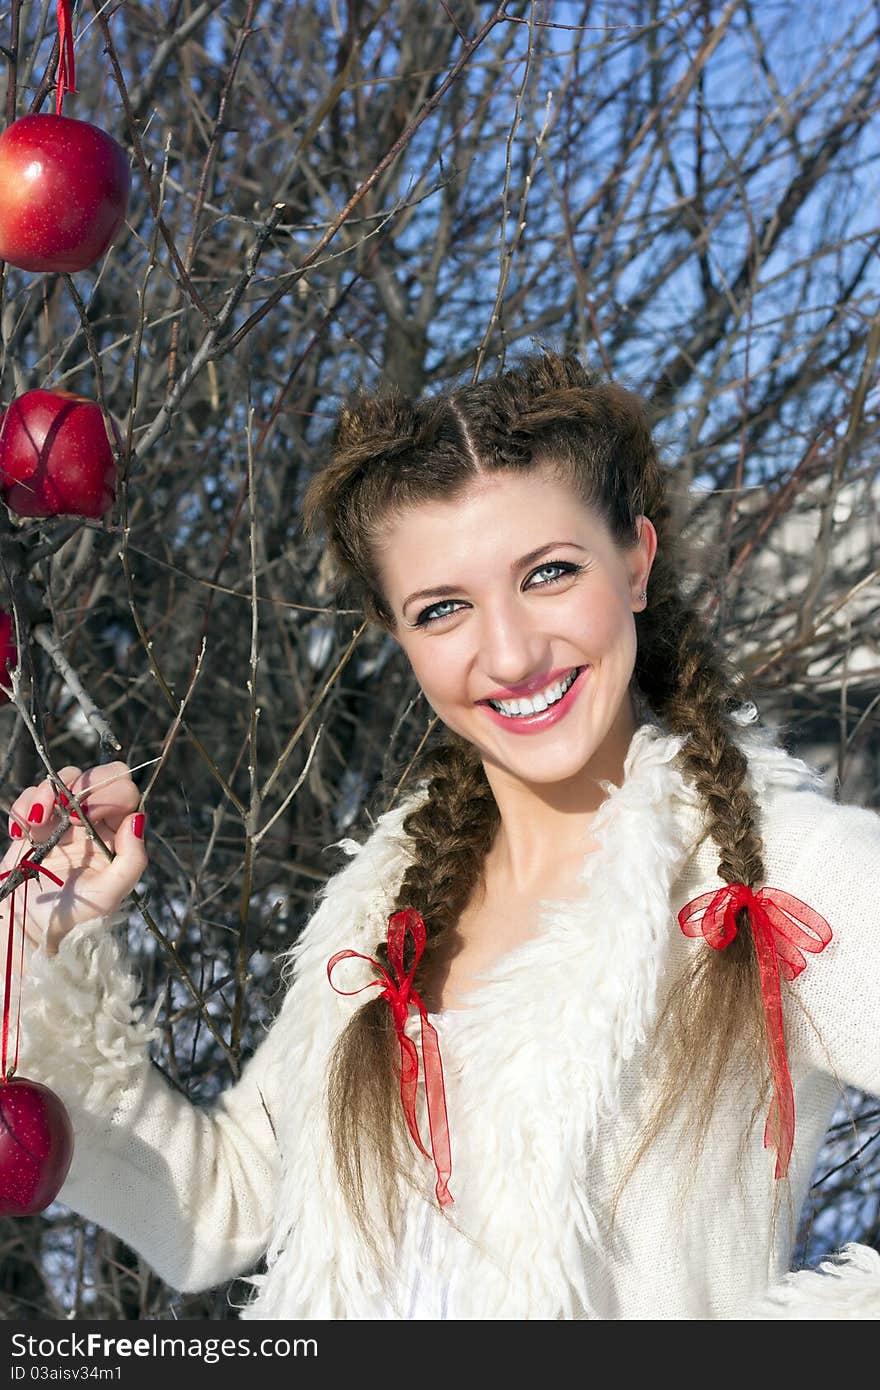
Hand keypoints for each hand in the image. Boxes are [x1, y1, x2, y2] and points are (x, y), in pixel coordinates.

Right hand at [0, 763, 146, 955]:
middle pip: (100, 776)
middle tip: (66, 811)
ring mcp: (65, 816)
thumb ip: (132, 859)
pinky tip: (21, 833)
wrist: (29, 924)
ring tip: (37, 820)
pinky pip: (33, 794)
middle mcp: (95, 819)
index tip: (88, 815)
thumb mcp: (110, 893)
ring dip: (49, 792)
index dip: (110, 794)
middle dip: (83, 785)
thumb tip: (138, 819)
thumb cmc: (74, 912)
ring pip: (66, 778)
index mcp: (118, 832)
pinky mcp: (36, 819)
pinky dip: (25, 806)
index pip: (126, 793)